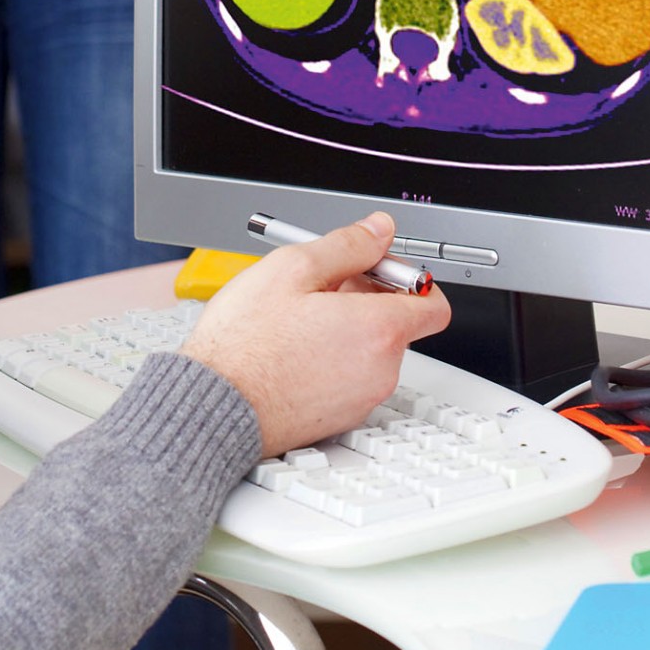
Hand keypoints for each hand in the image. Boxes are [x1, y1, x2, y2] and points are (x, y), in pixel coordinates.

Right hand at [182, 214, 450, 456]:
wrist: (216, 406)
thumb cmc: (247, 343)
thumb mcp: (292, 268)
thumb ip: (347, 244)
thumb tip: (379, 230)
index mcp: (378, 330)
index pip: (433, 302)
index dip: (407, 278)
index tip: (375, 267)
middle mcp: (380, 370)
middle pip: (397, 323)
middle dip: (366, 297)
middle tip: (321, 284)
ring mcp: (361, 400)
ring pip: (370, 350)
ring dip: (346, 328)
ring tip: (297, 317)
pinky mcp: (339, 419)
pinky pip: (350, 377)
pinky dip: (332, 358)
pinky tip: (291, 348)